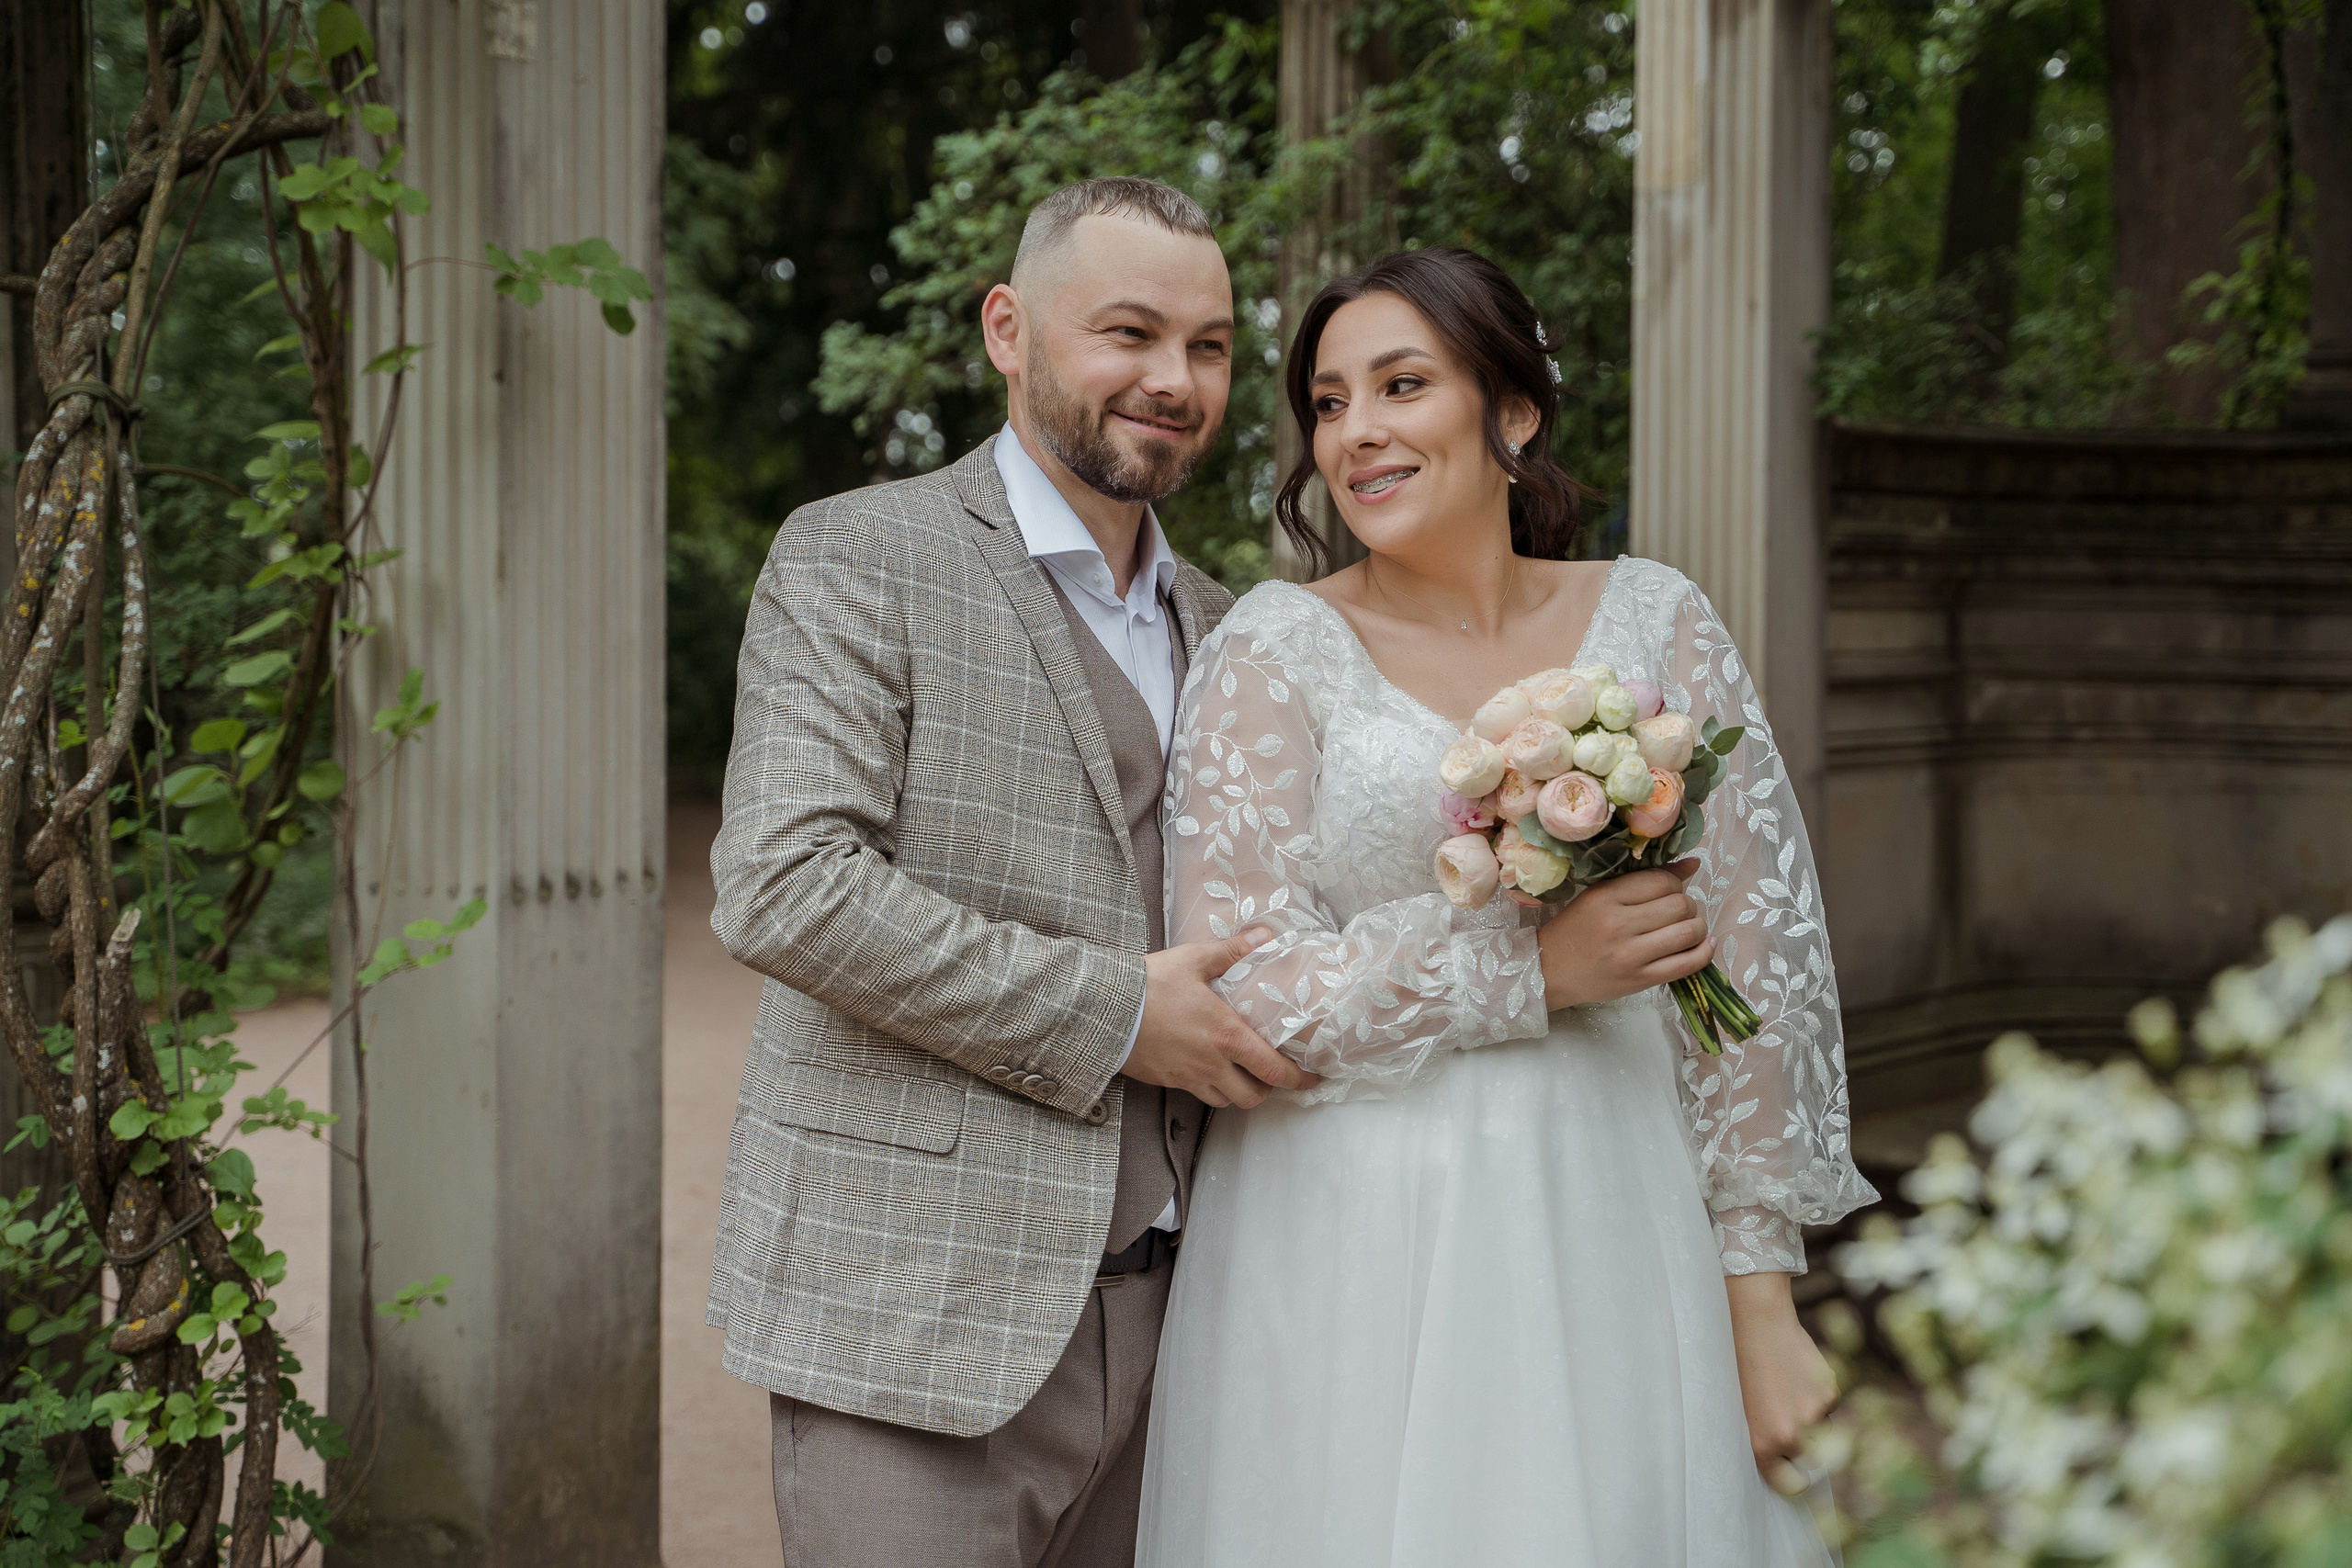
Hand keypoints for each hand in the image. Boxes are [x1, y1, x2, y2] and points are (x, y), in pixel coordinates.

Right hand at [1126, 928, 1319, 1108]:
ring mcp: (1189, 1076)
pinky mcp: (1168, 1081)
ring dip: (1239, 1093)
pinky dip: (1211, 1089)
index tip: (1311, 1080)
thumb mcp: (1193, 961)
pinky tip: (1208, 1070)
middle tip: (1272, 1075)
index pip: (1274, 1070)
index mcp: (1227, 1036)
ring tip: (1242, 1075)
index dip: (1298, 1080)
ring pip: (1226, 1101)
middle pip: (1252, 1097)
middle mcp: (1212, 1064)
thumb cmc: (1149, 985)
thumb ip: (1232, 952)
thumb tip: (1264, 936)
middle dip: (1267, 1091)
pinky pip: (1197, 1094)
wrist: (1104, 1009)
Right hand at [1535, 860, 1711, 1010]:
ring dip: (1698, 927)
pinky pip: (1687, 964)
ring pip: (1688, 932)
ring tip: (1688, 928)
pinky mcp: (1639, 980)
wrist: (1550, 971)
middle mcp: (1618, 925)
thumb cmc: (1575, 930)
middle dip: (1689, 905)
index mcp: (1605, 898)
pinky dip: (1703, 953)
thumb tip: (1693, 864)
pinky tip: (1704, 945)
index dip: (1675, 883)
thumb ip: (1644, 880)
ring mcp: (1630, 955)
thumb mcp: (1599, 896)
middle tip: (1679, 911)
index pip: (1661, 881)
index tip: (1669, 891)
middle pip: (1679, 905)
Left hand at [1725, 1272, 1837, 1495]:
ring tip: (1786, 1388)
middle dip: (1803, 1448)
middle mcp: (1790, 1437)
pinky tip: (1798, 1374)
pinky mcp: (1830, 1395)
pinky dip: (1819, 1396)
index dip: (1791, 1477)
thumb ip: (1765, 1439)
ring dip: (1812, 1419)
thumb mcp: (1744, 1410)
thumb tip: (1789, 1463)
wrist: (1757, 1324)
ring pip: (1823, 1432)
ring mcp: (1813, 1417)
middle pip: (1809, 1461)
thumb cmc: (1743, 1366)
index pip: (1789, 1485)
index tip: (1791, 1469)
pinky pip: (1829, 1408)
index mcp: (1763, 1445)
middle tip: (1787, 1419)